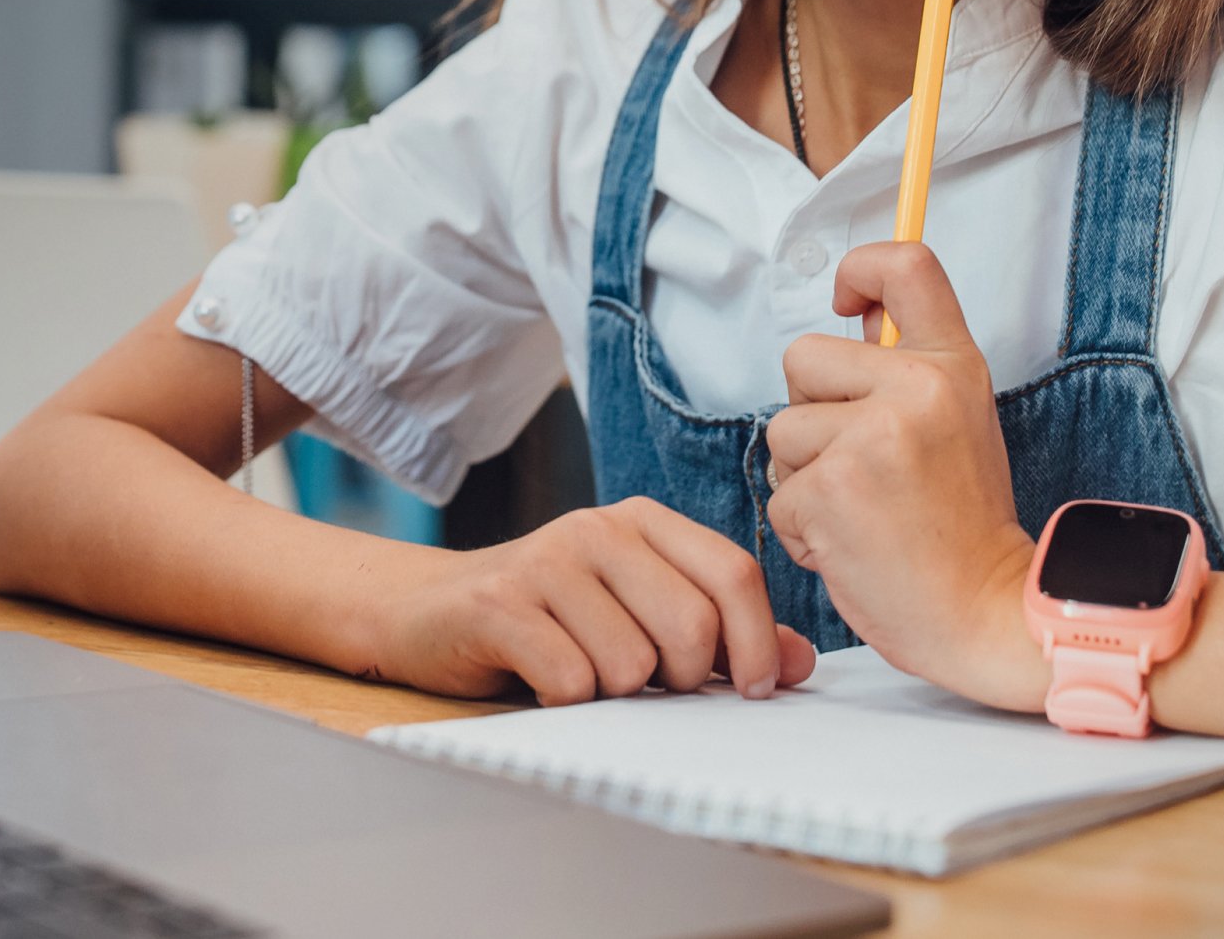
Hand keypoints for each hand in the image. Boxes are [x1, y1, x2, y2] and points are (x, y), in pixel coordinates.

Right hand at [369, 497, 817, 705]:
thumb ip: (719, 632)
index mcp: (643, 522)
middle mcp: (598, 528)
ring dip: (611, 694)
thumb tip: (799, 662)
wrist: (424, 610)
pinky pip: (570, 680)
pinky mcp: (499, 603)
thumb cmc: (546, 618)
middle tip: (642, 683)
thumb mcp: (637, 613)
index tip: (754, 688)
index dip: (757, 643)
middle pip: (691, 628)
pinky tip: (540, 678)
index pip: (733, 574)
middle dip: (680, 681)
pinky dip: (564, 700)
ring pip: (631, 666)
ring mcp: (547, 561)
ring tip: (579, 671)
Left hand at [763, 241, 1046, 711]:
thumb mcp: (958, 423)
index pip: (906, 265)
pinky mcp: (831, 489)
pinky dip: (803, 527)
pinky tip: (852, 544)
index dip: (861, 267)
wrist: (984, 611)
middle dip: (811, 411)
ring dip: (803, 477)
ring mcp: (872, 436)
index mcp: (952, 365)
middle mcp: (916, 387)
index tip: (846, 299)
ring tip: (862, 511)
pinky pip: (780, 492)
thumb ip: (907, 369)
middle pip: (802, 356)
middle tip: (864, 465)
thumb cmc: (962, 527)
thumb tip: (858, 312)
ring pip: (782, 430)